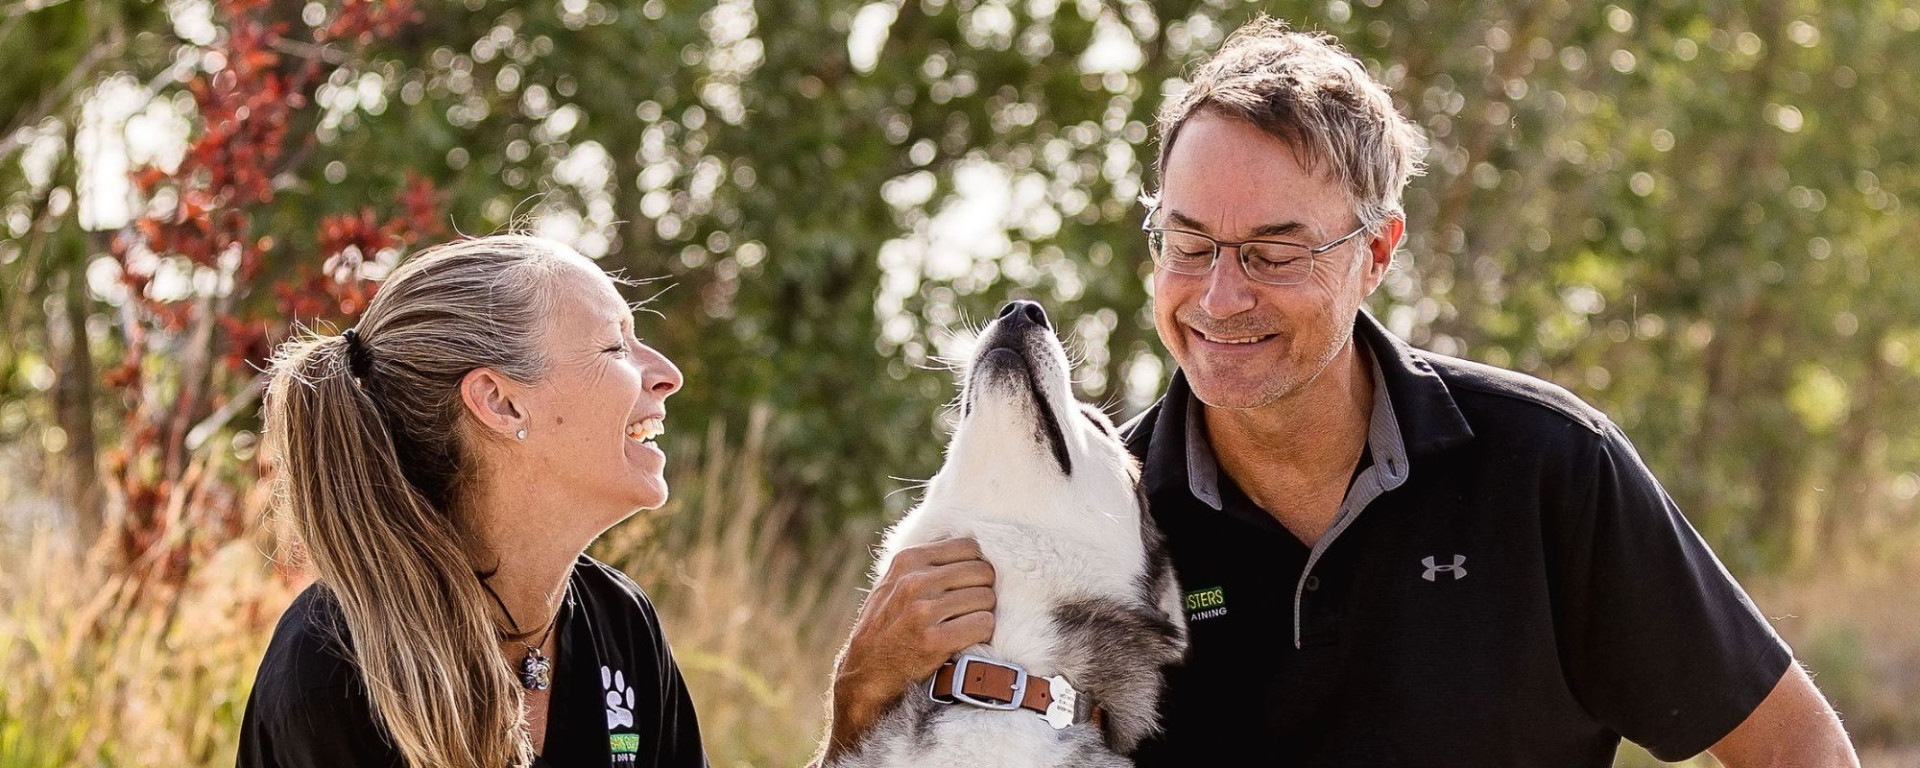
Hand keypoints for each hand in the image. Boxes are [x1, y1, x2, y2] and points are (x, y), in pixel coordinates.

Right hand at [820, 538, 996, 761]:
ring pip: (986, 598)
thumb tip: (974, 549)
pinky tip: (967, 639)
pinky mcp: (933, 641)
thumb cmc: (886, 626)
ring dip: (983, 613)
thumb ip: (926, 563)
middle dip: (983, 590)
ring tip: (966, 624)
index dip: (976, 566)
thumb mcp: (895, 582)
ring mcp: (922, 611)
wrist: (864, 672)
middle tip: (971, 608)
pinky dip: (982, 633)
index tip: (970, 584)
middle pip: (982, 572)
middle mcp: (914, 581)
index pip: (969, 547)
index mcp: (908, 560)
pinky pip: (983, 624)